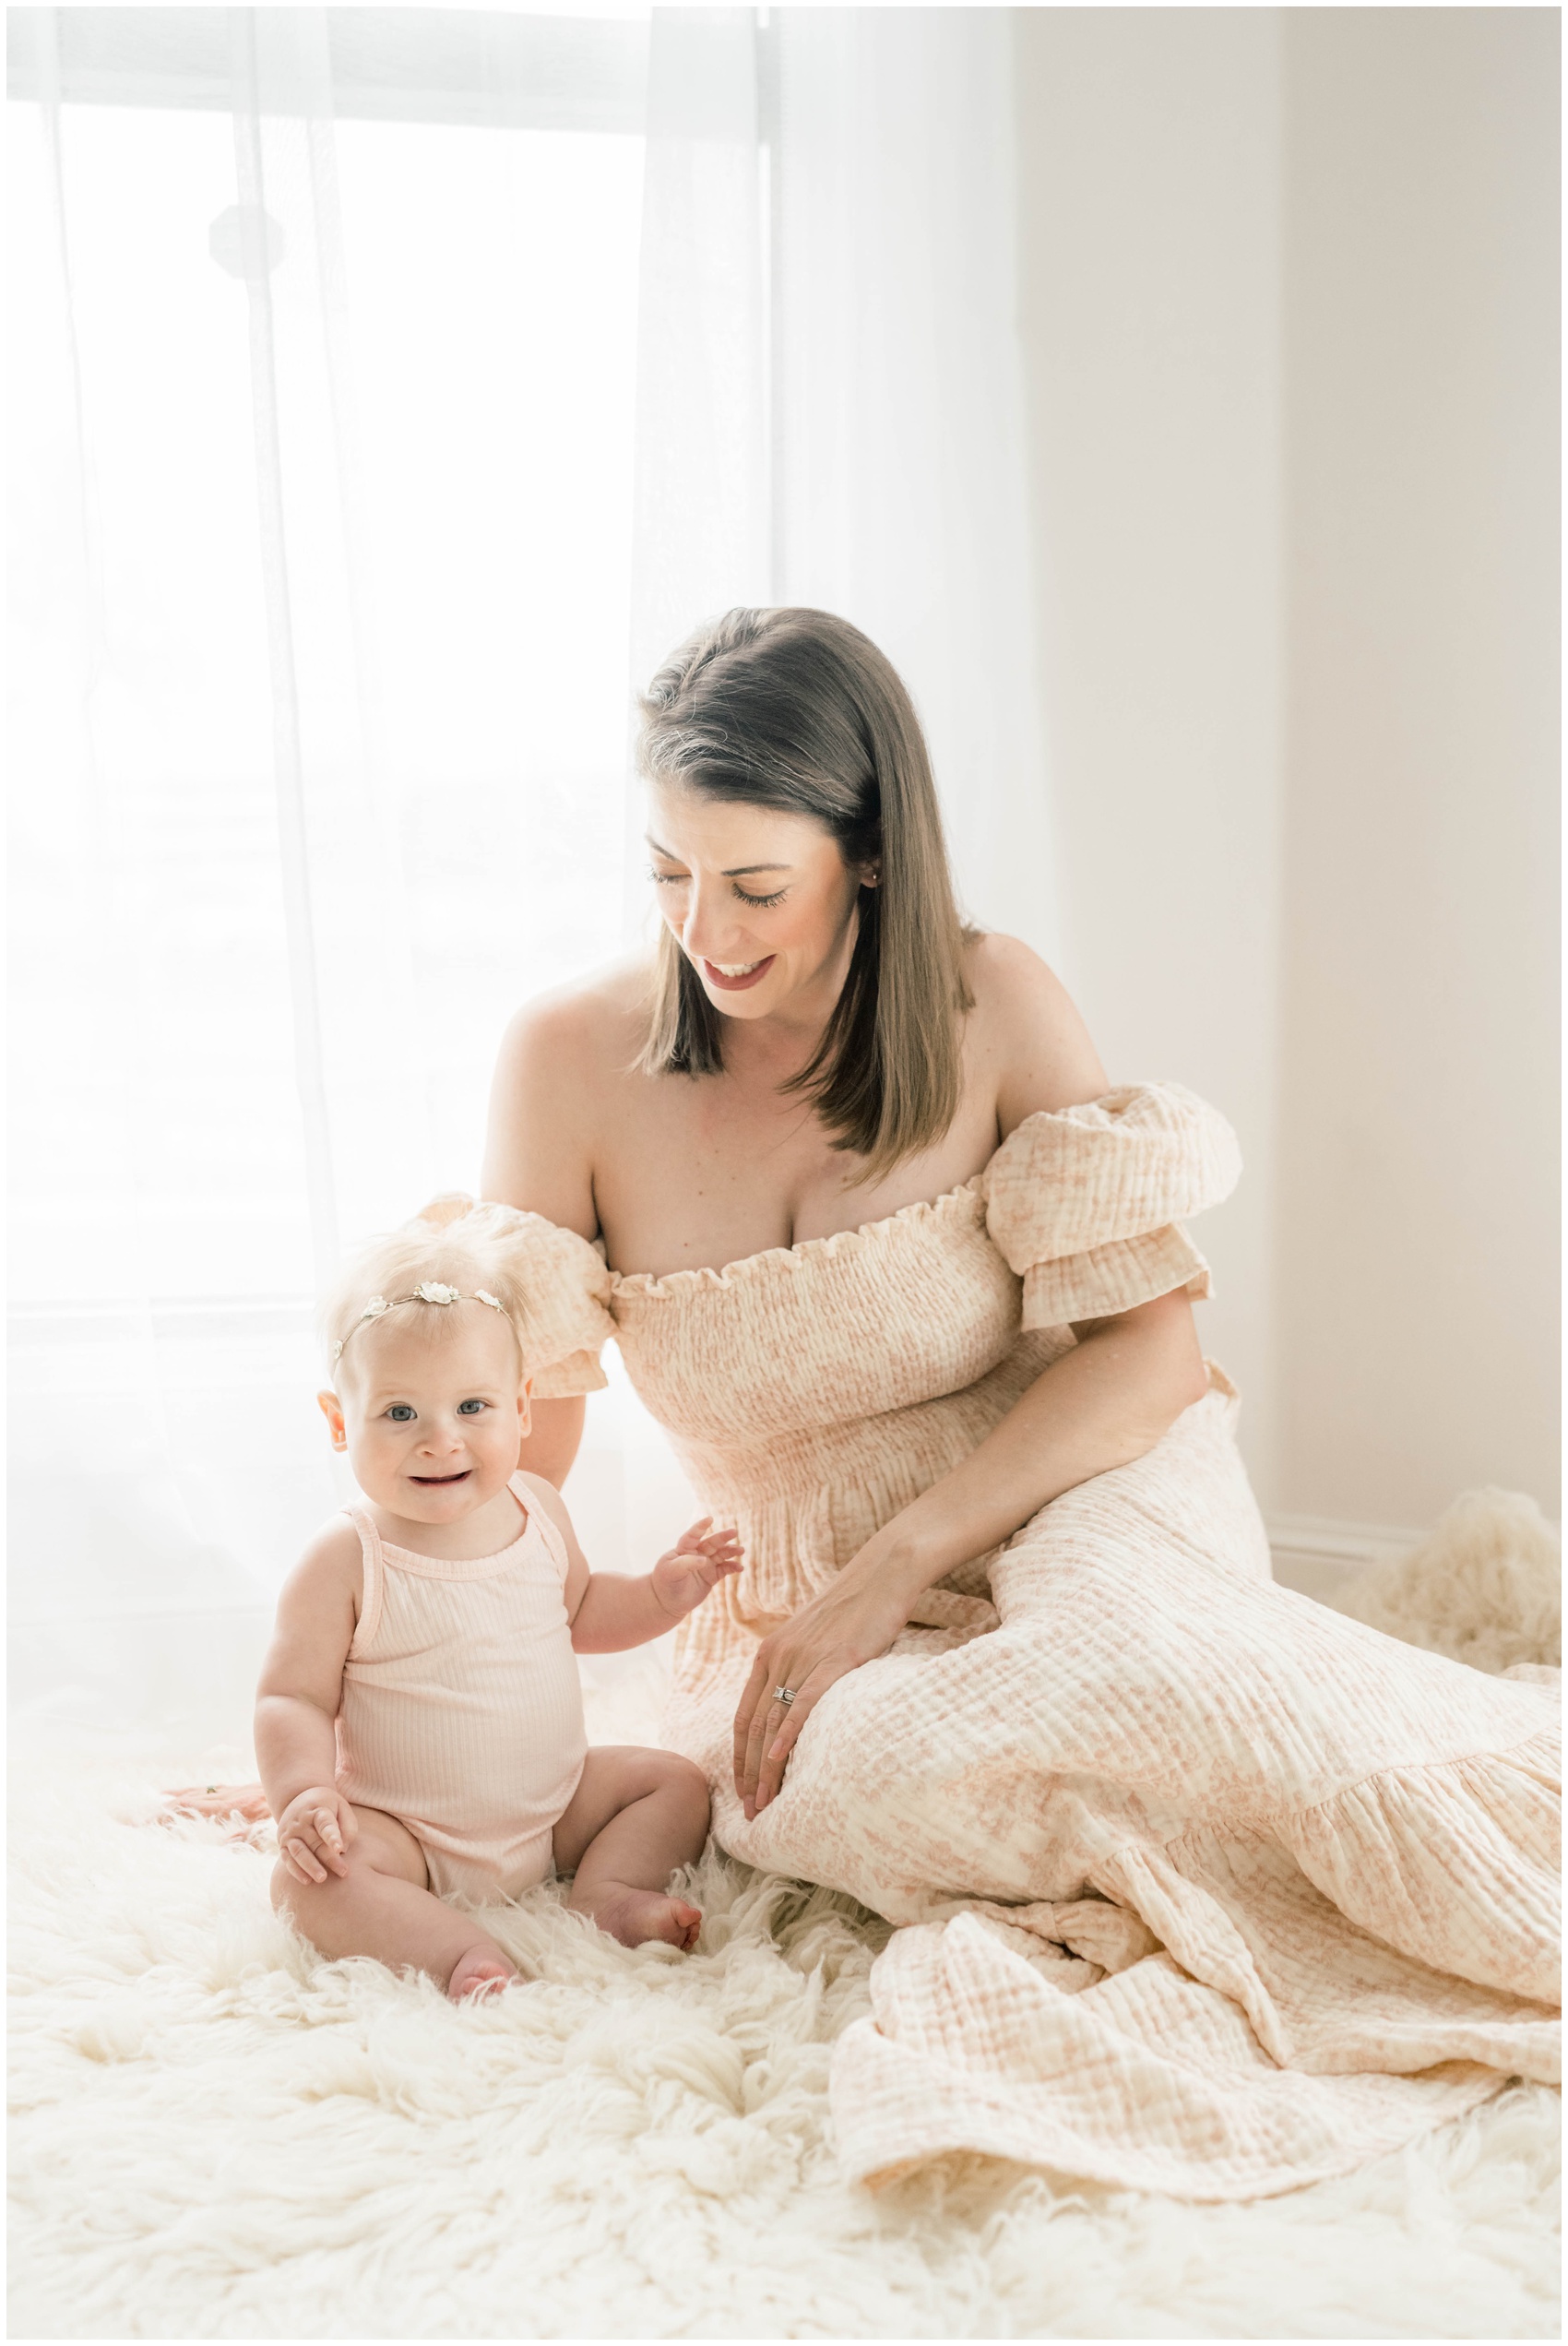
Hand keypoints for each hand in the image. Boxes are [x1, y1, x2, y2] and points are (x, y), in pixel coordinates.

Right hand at [275, 1785, 356, 1885]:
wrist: (296, 1799)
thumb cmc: (327, 1807)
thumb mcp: (341, 1807)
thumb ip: (347, 1827)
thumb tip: (343, 1850)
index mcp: (317, 1809)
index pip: (325, 1824)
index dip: (332, 1836)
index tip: (340, 1848)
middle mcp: (300, 1821)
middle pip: (315, 1842)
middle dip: (329, 1859)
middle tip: (343, 1872)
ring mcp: (289, 1833)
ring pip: (299, 1852)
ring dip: (311, 1867)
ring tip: (323, 1878)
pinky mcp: (282, 1844)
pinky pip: (288, 1860)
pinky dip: (296, 1871)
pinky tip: (307, 1881)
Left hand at [650, 1518, 743, 1621]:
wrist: (668, 1602)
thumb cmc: (666, 1583)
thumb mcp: (670, 1572)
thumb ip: (686, 1564)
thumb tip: (704, 1560)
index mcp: (684, 1549)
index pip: (692, 1535)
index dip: (700, 1527)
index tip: (710, 1519)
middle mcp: (697, 1554)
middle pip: (712, 1543)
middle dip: (723, 1537)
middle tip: (734, 1532)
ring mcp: (705, 1565)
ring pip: (721, 1554)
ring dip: (731, 1551)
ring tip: (741, 1550)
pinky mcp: (712, 1577)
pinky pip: (725, 1569)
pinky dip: (733, 1567)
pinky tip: (739, 1568)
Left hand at [733, 1566, 912, 1821]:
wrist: (881, 1575)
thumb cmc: (852, 1609)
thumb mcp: (813, 1638)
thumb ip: (799, 1668)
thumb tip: (798, 1705)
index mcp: (769, 1654)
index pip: (744, 1716)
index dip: (740, 1757)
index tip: (741, 1789)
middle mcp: (778, 1657)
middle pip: (754, 1727)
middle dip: (748, 1774)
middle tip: (750, 1810)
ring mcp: (802, 1659)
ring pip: (774, 1722)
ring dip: (766, 1768)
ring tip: (765, 1801)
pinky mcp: (832, 1660)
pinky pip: (803, 1703)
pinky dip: (789, 1733)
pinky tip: (780, 1759)